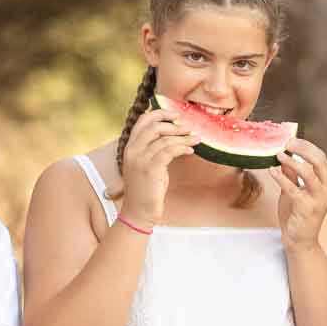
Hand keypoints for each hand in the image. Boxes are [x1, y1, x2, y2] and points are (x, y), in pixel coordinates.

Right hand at [118, 107, 196, 226]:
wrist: (138, 212)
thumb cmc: (146, 189)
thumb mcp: (146, 164)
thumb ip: (153, 149)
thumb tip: (171, 136)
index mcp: (130, 147)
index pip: (143, 121)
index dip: (160, 113)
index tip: (175, 115)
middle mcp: (132, 150)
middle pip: (155, 126)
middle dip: (175, 125)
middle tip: (189, 128)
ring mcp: (140, 159)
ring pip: (165, 139)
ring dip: (183, 137)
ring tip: (196, 139)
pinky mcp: (150, 169)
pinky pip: (169, 151)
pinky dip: (182, 147)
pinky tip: (190, 150)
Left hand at [272, 139, 326, 251]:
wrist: (300, 242)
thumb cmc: (296, 217)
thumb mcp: (293, 192)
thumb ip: (291, 176)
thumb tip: (283, 157)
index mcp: (325, 184)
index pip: (321, 158)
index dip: (307, 146)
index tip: (291, 140)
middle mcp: (325, 190)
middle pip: (320, 161)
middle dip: (303, 148)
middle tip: (287, 143)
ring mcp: (318, 200)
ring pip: (309, 173)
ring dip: (293, 161)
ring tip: (278, 155)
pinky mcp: (306, 209)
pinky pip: (293, 189)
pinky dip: (282, 178)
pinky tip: (272, 171)